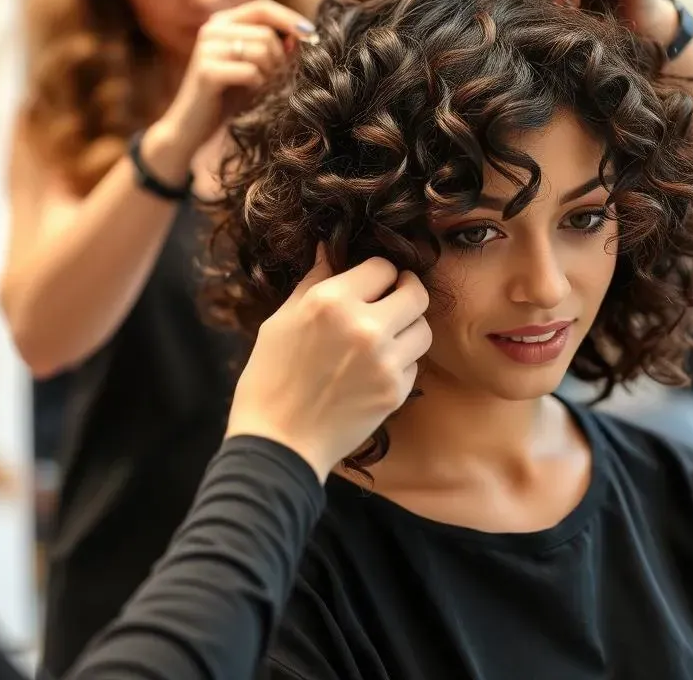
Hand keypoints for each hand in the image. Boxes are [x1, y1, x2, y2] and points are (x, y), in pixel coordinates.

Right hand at [165, 0, 315, 152]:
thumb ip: (274, 47)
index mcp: (222, 22)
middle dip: (280, 59)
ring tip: (262, 88)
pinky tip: (250, 95)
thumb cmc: (227, 96)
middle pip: (266, 33)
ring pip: (261, 50)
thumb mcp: (254, 67)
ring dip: (270, 74)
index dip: (289, 19)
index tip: (312, 35)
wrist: (192, 126)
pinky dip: (258, 86)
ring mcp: (207, 48)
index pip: (262, 7)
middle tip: (276, 79)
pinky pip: (251, 72)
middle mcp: (211, 29)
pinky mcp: (206, 71)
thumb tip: (302, 34)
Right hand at [225, 247, 431, 481]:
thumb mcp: (282, 320)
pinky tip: (375, 369)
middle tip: (393, 299)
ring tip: (386, 336)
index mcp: (331, 301)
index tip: (373, 282)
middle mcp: (365, 326)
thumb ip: (314, 281)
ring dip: (408, 328)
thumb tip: (329, 249)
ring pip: (423, 329)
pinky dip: (401, 362)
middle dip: (406, 292)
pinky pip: (414, 364)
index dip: (378, 273)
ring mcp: (385, 361)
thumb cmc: (270, 378)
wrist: (279, 443)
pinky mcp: (395, 391)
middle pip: (416, 294)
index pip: (383, 267)